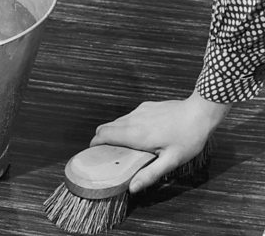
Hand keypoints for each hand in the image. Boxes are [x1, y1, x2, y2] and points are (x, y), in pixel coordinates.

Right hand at [90, 89, 231, 192]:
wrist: (200, 111)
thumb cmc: (188, 137)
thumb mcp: (171, 161)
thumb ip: (150, 174)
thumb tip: (132, 188)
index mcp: (135, 135)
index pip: (102, 135)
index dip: (94, 144)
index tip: (94, 153)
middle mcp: (132, 120)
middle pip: (105, 127)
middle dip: (101, 139)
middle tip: (109, 153)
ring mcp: (139, 111)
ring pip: (116, 121)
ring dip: (114, 132)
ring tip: (124, 145)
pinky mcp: (146, 106)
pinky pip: (128, 116)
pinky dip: (126, 125)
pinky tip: (141, 134)